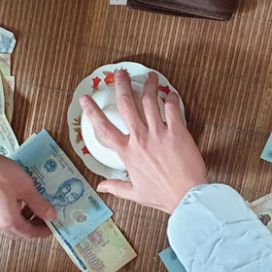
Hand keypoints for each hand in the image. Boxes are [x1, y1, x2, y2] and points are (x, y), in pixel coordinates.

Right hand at [0, 121, 56, 238]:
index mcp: (8, 221)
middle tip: (46, 214)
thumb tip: (52, 216)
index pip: (30, 233)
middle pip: (20, 232)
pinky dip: (14, 212)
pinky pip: (2, 217)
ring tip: (34, 203)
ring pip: (10, 224)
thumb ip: (39, 203)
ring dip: (24, 218)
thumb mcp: (25, 186)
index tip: (54, 225)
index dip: (44, 231)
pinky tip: (18, 197)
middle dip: (34, 225)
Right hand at [80, 70, 207, 213]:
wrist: (186, 197)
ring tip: (149, 76)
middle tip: (120, 73)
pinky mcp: (177, 132)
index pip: (104, 128)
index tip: (85, 99)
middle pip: (126, 104)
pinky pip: (172, 108)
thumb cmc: (162, 196)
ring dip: (149, 85)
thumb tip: (101, 187)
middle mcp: (140, 138)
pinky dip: (171, 98)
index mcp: (127, 152)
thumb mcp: (135, 193)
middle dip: (121, 85)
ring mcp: (158, 133)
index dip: (92, 111)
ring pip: (149, 101)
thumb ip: (116, 187)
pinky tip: (170, 94)